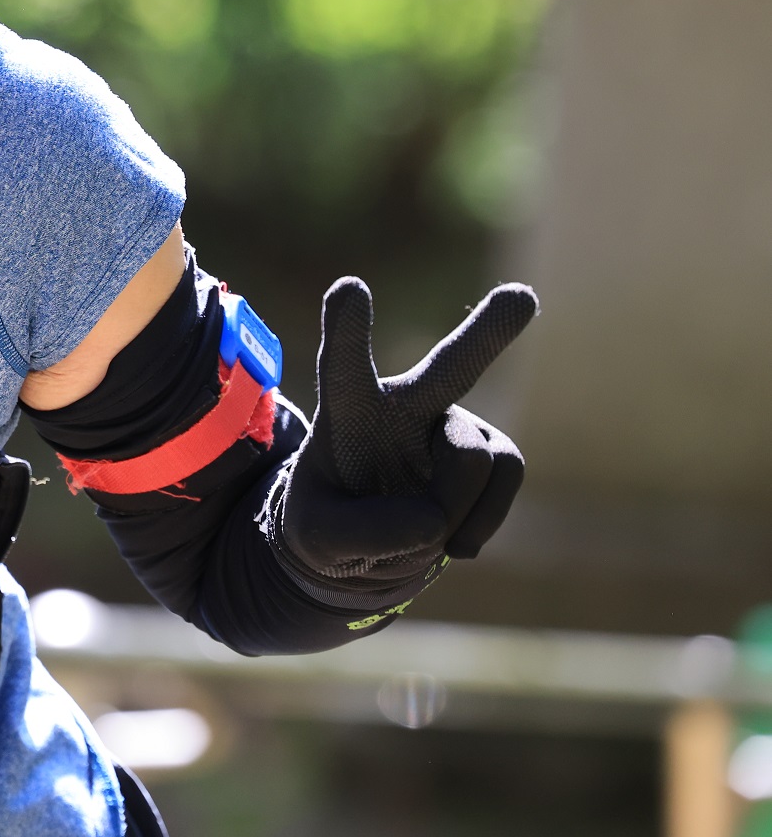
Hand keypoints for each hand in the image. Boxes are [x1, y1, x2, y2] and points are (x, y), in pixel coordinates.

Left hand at [267, 277, 535, 609]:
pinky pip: (505, 479)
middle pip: (449, 367)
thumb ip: (363, 533)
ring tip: (422, 527)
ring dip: (453, 505)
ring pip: (475, 458)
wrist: (365, 549)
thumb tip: (434, 519)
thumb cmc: (328, 526)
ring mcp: (453, 424)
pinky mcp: (491, 450)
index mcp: (349, 412)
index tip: (349, 288)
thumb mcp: (317, 539)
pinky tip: (454, 538)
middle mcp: (405, 405)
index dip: (347, 331)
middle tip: (520, 297)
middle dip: (487, 333)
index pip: (343, 368)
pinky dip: (481, 520)